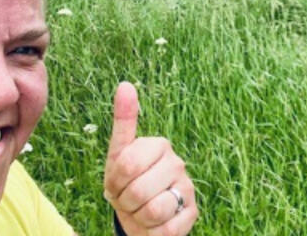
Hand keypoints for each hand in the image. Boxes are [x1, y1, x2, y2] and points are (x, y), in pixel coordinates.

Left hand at [103, 82, 197, 234]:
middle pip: (138, 190)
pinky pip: (167, 229)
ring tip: (140, 210)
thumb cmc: (126, 182)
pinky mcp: (193, 213)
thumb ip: (123, 120)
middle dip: (124, 201)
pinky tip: (153, 223)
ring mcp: (187, 188)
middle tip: (126, 199)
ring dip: (139, 217)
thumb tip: (125, 84)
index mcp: (158, 144)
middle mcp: (177, 163)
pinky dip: (152, 231)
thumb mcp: (118, 153)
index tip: (115, 183)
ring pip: (154, 210)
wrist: (139, 215)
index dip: (113, 182)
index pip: (126, 165)